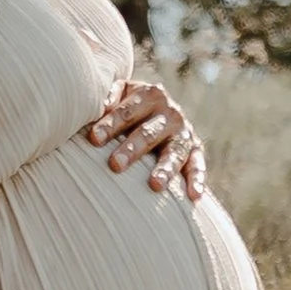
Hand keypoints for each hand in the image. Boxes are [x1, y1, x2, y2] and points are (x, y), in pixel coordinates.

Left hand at [86, 76, 206, 198]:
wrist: (159, 108)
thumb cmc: (129, 106)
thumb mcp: (121, 93)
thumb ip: (109, 97)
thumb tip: (99, 107)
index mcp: (150, 95)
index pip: (128, 111)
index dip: (111, 124)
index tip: (93, 139)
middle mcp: (170, 112)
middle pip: (149, 133)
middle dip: (132, 149)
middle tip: (115, 165)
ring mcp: (184, 132)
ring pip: (174, 152)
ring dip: (165, 168)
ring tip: (155, 185)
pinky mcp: (196, 150)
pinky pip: (197, 165)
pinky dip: (197, 180)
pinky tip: (194, 196)